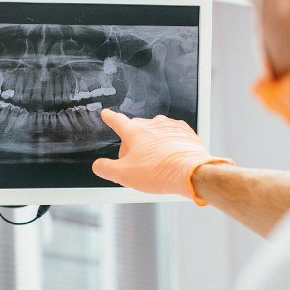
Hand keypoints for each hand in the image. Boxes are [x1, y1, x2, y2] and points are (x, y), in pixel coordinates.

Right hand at [92, 109, 234, 202]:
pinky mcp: (185, 132)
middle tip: (135, 163)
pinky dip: (168, 144)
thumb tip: (98, 166)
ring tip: (155, 163)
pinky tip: (169, 157)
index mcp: (135, 132)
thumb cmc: (160, 172)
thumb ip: (105, 169)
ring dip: (151, 144)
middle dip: (133, 143)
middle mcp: (152, 125)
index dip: (110, 118)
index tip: (107, 114)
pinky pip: (171, 135)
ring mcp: (170, 127)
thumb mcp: (124, 175)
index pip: (118, 121)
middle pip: (136, 130)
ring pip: (155, 132)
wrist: (191, 172)